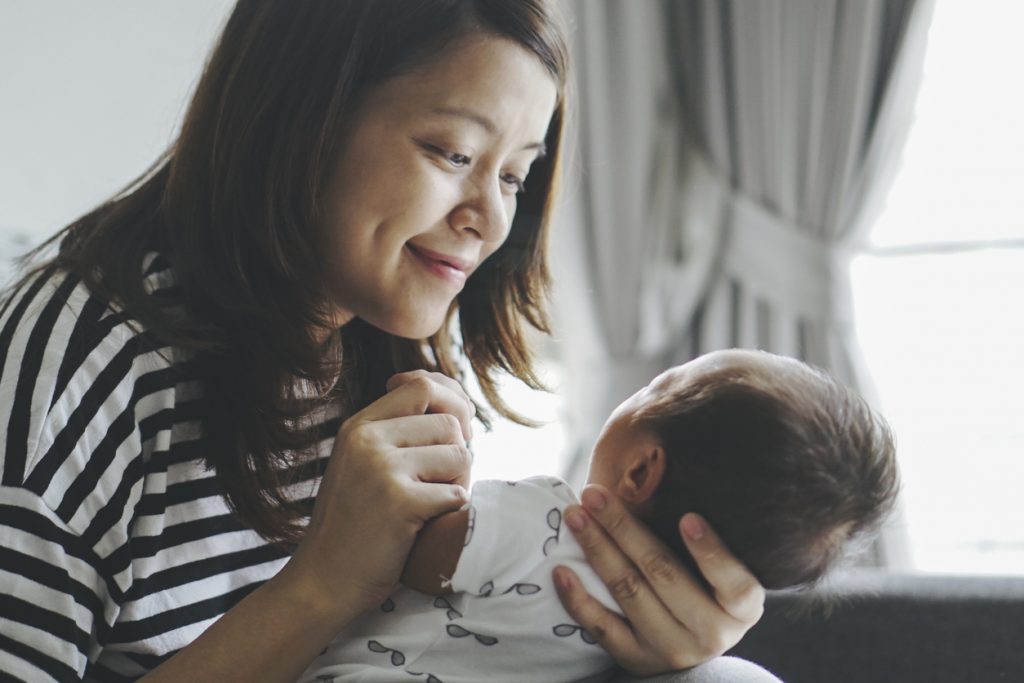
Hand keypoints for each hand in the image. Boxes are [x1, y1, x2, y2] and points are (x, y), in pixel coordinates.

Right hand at [284, 371, 474, 622]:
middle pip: (448, 422)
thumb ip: (398, 432)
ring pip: (459, 454)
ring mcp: (381, 469)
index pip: (421, 385)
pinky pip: (456, 493)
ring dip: (458, 481)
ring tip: (432, 504)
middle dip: (458, 452)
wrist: (324, 581)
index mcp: (358, 426)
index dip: (451, 402)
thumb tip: (458, 404)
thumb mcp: (363, 464)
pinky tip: (427, 525)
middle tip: (442, 481)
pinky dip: (452, 511)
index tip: (454, 430)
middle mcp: (367, 440)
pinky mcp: (399, 502)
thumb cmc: (356, 525)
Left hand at [553, 485, 764, 674]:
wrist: (692, 639)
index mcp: (742, 607)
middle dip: (624, 529)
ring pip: (630, 593)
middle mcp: (712, 633)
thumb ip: (699, 530)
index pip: (733, 581)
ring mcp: (673, 649)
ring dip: (598, 550)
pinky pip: (604, 630)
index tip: (688, 518)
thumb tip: (656, 468)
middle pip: (664, 574)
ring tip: (575, 517)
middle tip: (595, 495)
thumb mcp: (722, 566)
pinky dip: (579, 600)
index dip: (710, 551)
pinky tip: (561, 571)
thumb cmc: (709, 584)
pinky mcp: (639, 660)